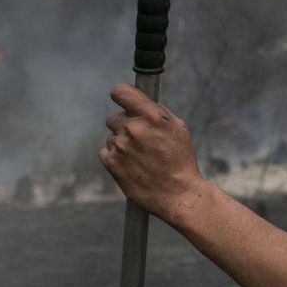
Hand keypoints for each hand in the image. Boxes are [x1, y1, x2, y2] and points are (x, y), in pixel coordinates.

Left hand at [99, 83, 205, 222]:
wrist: (178, 194)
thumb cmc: (180, 160)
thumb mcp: (178, 128)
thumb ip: (156, 111)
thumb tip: (140, 100)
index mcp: (152, 116)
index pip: (121, 92)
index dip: (121, 95)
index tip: (123, 100)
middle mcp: (134, 128)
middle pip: (113, 117)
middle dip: (124, 126)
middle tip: (139, 139)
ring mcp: (121, 146)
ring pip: (111, 136)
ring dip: (121, 143)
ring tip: (140, 157)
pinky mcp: (112, 163)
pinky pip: (105, 152)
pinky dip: (115, 157)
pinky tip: (131, 165)